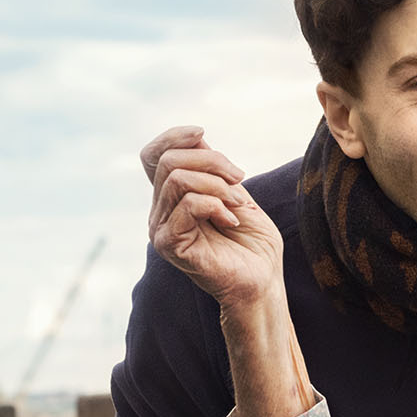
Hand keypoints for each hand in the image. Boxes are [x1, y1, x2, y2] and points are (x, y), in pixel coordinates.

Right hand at [142, 126, 283, 310]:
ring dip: (217, 185)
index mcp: (172, 199)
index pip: (153, 156)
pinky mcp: (169, 244)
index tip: (203, 134)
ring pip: (177, 179)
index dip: (173, 137)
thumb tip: (197, 139)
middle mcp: (160, 212)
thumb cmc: (253, 244)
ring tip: (238, 207)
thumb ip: (212, 168)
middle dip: (212, 161)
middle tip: (239, 180)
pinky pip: (188, 204)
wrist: (263, 282)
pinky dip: (217, 205)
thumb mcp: (235, 193)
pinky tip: (232, 221)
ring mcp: (161, 229)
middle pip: (168, 161)